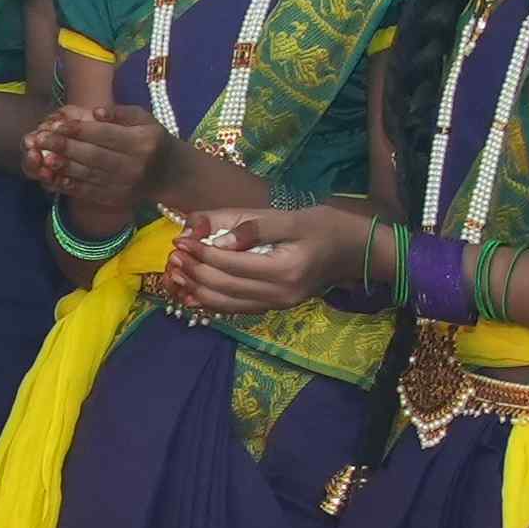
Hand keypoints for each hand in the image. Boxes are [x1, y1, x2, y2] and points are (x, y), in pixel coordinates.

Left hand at [31, 99, 169, 230]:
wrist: (170, 174)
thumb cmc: (152, 139)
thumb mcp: (145, 119)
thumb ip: (120, 113)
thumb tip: (95, 111)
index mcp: (141, 142)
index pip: (105, 135)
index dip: (79, 130)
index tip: (56, 124)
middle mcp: (133, 165)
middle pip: (93, 156)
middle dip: (64, 147)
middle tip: (39, 139)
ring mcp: (124, 185)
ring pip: (87, 175)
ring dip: (61, 167)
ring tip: (40, 157)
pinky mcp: (115, 199)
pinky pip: (87, 192)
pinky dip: (67, 185)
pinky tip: (50, 176)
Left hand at [161, 203, 370, 319]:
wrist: (355, 251)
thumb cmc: (325, 226)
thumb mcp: (292, 218)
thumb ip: (253, 227)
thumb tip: (216, 241)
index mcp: (283, 270)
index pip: (229, 264)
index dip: (200, 253)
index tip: (179, 241)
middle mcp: (279, 294)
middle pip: (222, 286)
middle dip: (193, 271)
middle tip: (173, 255)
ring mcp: (277, 305)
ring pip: (225, 304)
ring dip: (196, 289)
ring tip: (176, 272)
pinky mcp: (275, 307)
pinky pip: (235, 309)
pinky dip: (210, 302)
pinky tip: (191, 292)